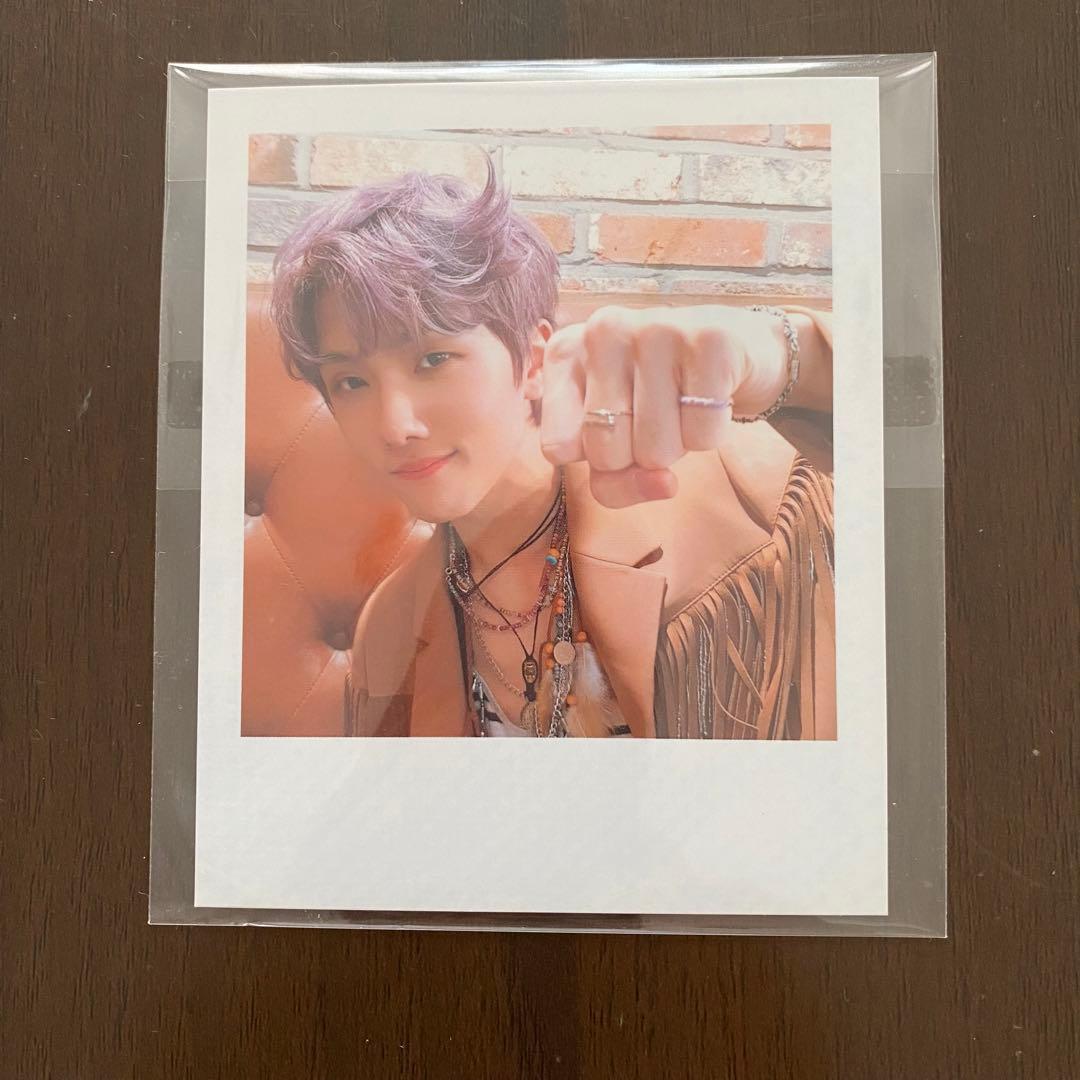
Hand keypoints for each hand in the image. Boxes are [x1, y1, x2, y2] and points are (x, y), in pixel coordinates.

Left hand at [540, 304, 790, 507]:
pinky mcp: (710, 340)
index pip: (558, 449)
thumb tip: (664, 483)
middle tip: (658, 416)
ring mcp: (655, 329)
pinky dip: (712, 433)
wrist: (736, 346)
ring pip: (656, 451)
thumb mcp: (618, 440)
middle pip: (606, 454)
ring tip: (685, 404)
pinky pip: (702, 436)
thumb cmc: (663, 398)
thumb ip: (614, 482)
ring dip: (679, 445)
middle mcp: (602, 330)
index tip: (618, 431)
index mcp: (565, 352)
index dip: (597, 461)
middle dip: (640, 456)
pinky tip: (712, 396)